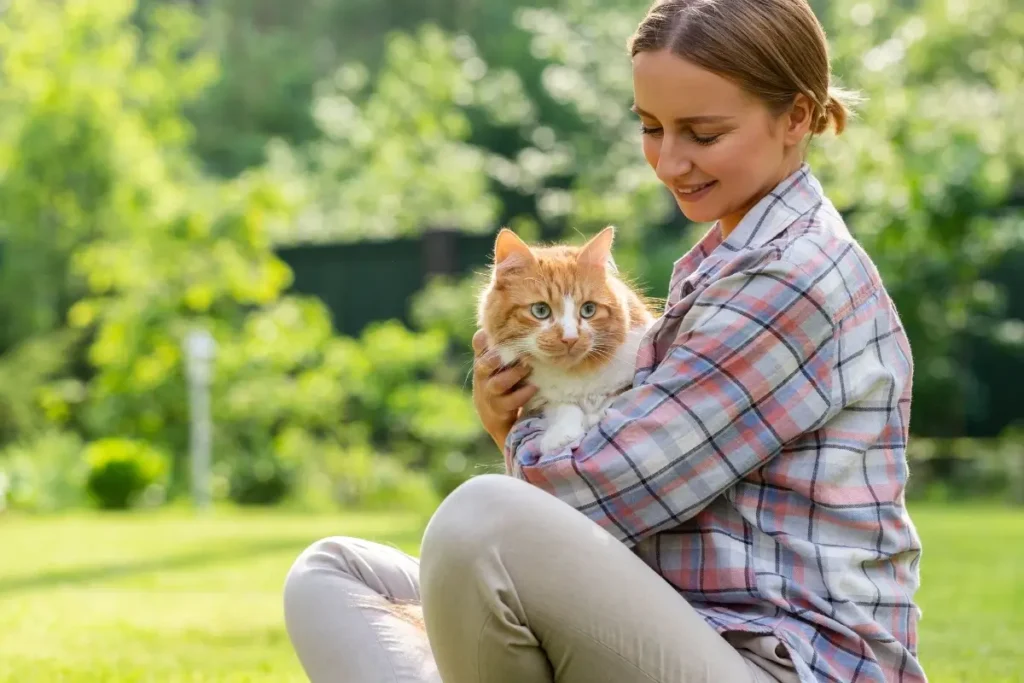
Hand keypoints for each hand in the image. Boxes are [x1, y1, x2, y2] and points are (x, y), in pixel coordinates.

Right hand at [472, 330, 537, 450]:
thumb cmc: (500, 379)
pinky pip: (510, 401)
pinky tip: (533, 387)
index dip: (484, 337)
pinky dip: (523, 394)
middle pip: (483, 364)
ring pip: (497, 384)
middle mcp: (483, 375)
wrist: (493, 414)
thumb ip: (505, 344)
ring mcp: (490, 393)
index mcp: (483, 359)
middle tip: (513, 352)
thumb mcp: (498, 361)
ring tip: (528, 368)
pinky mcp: (499, 408)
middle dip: (496, 358)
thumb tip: (526, 320)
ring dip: (513, 375)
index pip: (479, 344)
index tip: (494, 330)